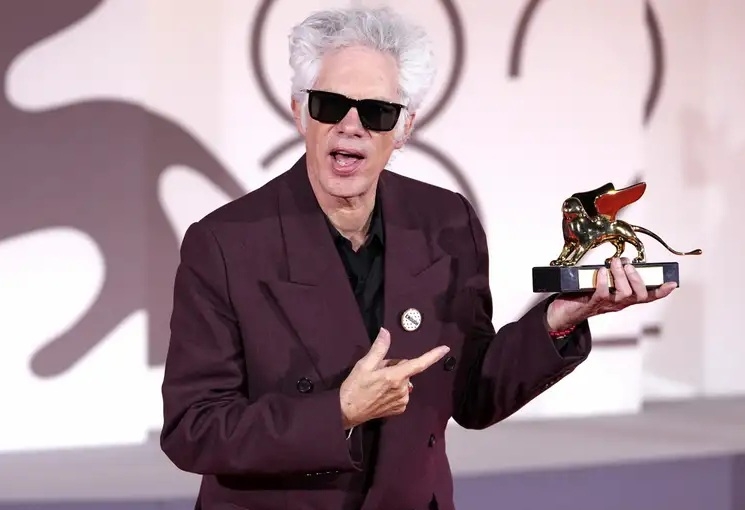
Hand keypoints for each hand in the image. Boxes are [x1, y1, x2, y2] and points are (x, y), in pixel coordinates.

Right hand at [339, 328, 449, 428]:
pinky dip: (394, 390)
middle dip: (395, 367)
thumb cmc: (355, 387)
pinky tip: (381, 393)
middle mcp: (403, 389)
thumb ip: (379, 348)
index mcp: (395, 377)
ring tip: (377, 384)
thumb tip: (386, 332)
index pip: (419, 364)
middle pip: (406, 370)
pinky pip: (402, 393)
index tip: (445, 349)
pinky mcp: (399, 409)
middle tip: (377, 371)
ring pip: (404, 382)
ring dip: (395, 379)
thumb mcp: (364, 365)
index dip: (433, 356)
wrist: (347, 411)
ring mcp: (402, 401)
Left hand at [546, 257, 676, 330]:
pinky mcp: (592, 304)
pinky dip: (603, 281)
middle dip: (637, 277)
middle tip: (627, 264)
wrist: (562, 312)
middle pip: (639, 295)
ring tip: (612, 263)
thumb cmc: (583, 296)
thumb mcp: (602, 284)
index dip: (660, 292)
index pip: (647, 297)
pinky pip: (603, 294)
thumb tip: (619, 261)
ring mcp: (606, 305)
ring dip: (620, 275)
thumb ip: (612, 276)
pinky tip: (601, 271)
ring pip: (624, 293)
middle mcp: (618, 303)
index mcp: (624, 299)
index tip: (671, 284)